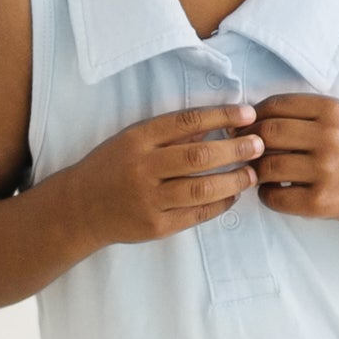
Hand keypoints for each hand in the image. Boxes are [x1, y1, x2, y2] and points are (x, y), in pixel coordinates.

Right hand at [60, 102, 262, 245]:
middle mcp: (142, 168)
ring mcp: (148, 200)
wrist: (80, 208)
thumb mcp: (133, 140)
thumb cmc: (112, 167)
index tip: (247, 112)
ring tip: (251, 173)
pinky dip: (219, 204)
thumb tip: (217, 122)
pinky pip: (195, 214)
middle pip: (198, 157)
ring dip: (233, 180)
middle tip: (258, 144)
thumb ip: (171, 133)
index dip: (221, 115)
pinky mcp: (155, 226)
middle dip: (235, 149)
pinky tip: (232, 195)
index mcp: (137, 139)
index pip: (186, 121)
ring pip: (201, 189)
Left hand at [251, 93, 338, 230]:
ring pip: (267, 166)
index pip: (276, 105)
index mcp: (332, 111)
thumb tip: (245, 120)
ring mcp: (326, 171)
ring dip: (256, 171)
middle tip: (248, 151)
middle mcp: (330, 138)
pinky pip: (274, 197)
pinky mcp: (320, 202)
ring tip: (262, 172)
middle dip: (250, 142)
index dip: (253, 116)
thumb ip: (298, 113)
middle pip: (267, 133)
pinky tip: (275, 191)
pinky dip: (266, 194)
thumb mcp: (335, 119)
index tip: (246, 126)